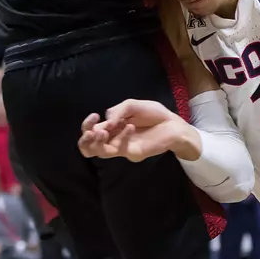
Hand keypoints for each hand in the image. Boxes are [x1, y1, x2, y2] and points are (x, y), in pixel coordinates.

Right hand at [78, 99, 194, 162]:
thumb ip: (117, 111)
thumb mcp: (132, 105)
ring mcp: (123, 148)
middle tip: (93, 130)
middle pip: (89, 147)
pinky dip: (122, 136)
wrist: (174, 124)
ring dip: (98, 141)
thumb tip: (105, 121)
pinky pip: (121, 149)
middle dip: (85, 139)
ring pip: (101, 152)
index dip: (87, 125)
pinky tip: (130, 127)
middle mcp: (114, 139)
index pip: (90, 131)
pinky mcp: (133, 153)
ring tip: (103, 131)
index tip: (94, 116)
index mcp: (111, 127)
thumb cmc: (154, 114)